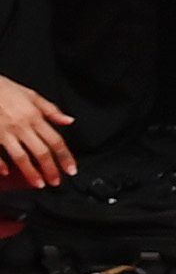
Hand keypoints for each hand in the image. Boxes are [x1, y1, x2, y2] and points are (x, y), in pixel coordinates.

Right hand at [0, 73, 71, 191]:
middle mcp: (22, 126)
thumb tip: (69, 120)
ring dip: (31, 172)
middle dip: (50, 169)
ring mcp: (5, 132)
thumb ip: (52, 110)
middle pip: (41, 152)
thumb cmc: (6, 90)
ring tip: (39, 183)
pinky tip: (6, 172)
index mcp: (35, 117)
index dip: (65, 157)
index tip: (71, 169)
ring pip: (21, 156)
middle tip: (56, 181)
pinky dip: (0, 164)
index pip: (56, 140)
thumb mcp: (32, 95)